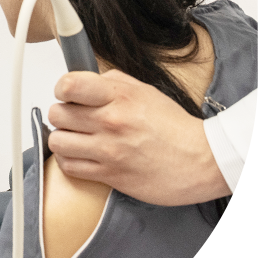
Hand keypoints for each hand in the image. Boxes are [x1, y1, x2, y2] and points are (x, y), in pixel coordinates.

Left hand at [48, 68, 230, 205]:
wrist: (200, 160)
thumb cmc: (173, 126)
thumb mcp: (144, 90)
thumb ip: (111, 82)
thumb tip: (83, 81)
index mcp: (119, 96)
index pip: (70, 85)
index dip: (62, 88)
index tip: (67, 93)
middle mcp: (111, 121)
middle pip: (57, 113)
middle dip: (62, 114)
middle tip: (74, 118)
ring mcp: (108, 150)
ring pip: (58, 141)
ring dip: (63, 139)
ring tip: (76, 138)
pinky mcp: (109, 175)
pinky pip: (69, 167)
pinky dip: (70, 160)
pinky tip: (82, 155)